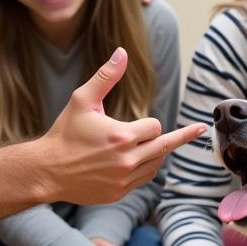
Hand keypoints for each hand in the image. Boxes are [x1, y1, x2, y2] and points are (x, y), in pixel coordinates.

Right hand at [42, 49, 203, 204]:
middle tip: (200, 129)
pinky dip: (145, 169)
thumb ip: (106, 76)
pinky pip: (144, 179)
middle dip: (180, 136)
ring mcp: (123, 179)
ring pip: (156, 163)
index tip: (133, 123)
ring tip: (149, 146)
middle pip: (165, 146)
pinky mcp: (119, 193)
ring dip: (156, 153)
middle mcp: (126, 160)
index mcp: (122, 136)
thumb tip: (122, 52)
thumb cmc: (64, 133)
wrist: (46, 170)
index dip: (147, 123)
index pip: (155, 127)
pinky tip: (136, 162)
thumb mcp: (82, 100)